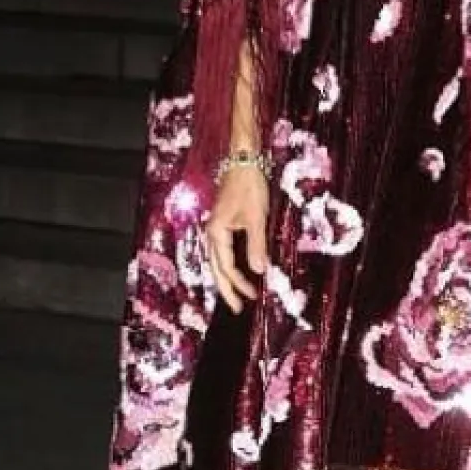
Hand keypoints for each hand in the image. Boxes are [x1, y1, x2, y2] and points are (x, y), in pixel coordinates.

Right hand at [205, 166, 268, 313]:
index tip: (251, 298)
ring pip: (217, 260)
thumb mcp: (256, 217)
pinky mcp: (222, 222)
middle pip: (216, 268)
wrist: (243, 162)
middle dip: (226, 289)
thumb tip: (259, 271)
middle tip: (237, 307)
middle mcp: (212, 233)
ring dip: (227, 278)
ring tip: (237, 293)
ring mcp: (215, 227)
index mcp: (217, 233)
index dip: (239, 284)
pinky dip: (228, 263)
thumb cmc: (249, 187)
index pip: (226, 267)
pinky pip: (222, 250)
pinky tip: (236, 268)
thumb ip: (256, 245)